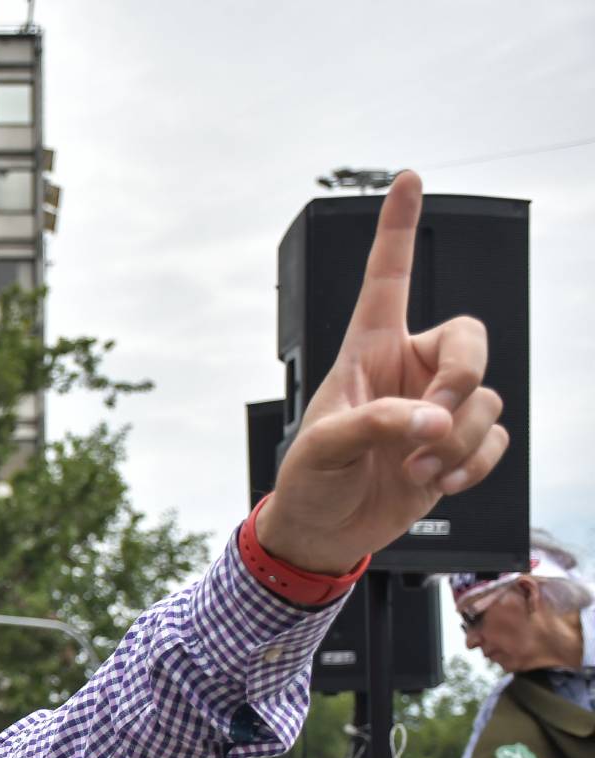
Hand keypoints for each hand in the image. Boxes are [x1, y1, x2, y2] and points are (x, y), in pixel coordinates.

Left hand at [257, 171, 508, 572]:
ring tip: (415, 466)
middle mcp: (408, 370)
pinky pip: (494, 438)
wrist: (324, 530)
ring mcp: (436, 408)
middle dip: (463, 376)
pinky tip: (438, 478)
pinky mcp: (457, 445)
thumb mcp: (322, 446)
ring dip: (458, 439)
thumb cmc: (309, 479)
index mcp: (366, 350)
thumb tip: (434, 421)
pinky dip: (473, 462)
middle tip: (435, 418)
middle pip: (470, 338)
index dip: (398, 228)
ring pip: (485, 398)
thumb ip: (375, 424)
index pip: (387, 277)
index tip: (406, 180)